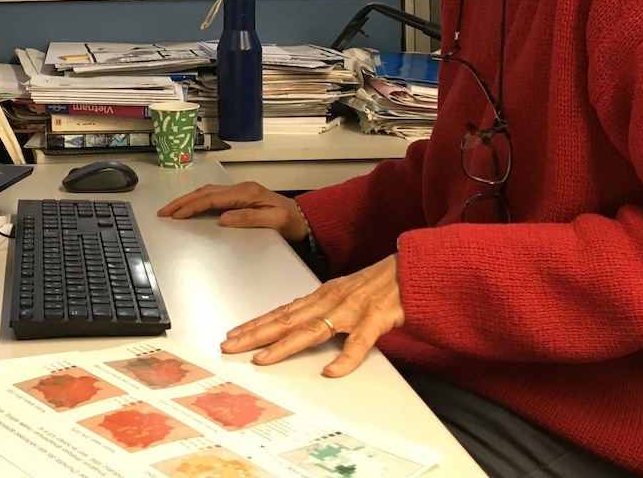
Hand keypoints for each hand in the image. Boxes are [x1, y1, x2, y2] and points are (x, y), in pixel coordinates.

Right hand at [157, 182, 308, 243]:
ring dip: (188, 200)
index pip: (211, 198)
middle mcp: (241, 188)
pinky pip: (213, 196)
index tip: (175, 215)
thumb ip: (250, 219)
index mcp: (246, 193)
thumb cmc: (292, 223)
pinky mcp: (241, 197)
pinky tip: (191, 206)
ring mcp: (241, 191)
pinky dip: (198, 200)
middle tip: (164, 211)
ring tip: (172, 209)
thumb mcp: (275, 222)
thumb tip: (223, 218)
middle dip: (182, 201)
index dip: (191, 206)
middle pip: (205, 192)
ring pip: (207, 192)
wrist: (306, 219)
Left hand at [221, 255, 403, 377]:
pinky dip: (345, 358)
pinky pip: (359, 342)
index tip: (232, 334)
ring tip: (263, 358)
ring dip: (285, 345)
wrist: (413, 270)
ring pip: (312, 329)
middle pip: (287, 320)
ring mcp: (351, 310)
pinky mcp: (376, 319)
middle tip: (230, 345)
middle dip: (256, 334)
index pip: (281, 311)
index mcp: (321, 296)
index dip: (255, 323)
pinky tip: (331, 371)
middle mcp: (330, 301)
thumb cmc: (378, 284)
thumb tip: (294, 322)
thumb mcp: (343, 293)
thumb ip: (320, 309)